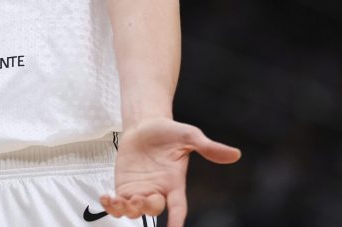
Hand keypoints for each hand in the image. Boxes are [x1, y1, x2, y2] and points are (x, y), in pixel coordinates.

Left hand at [100, 118, 240, 225]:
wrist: (145, 124)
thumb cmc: (169, 131)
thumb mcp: (190, 136)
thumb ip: (209, 147)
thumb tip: (235, 154)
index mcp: (174, 184)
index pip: (178, 208)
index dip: (176, 221)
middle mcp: (158, 191)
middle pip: (153, 210)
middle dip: (146, 208)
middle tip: (139, 197)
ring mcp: (140, 190)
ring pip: (134, 212)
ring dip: (126, 210)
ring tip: (119, 199)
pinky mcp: (124, 186)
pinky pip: (118, 204)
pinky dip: (111, 205)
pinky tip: (106, 198)